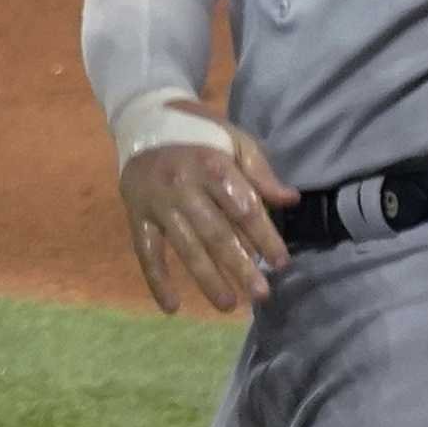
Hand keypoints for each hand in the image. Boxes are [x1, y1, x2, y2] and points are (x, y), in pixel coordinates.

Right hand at [118, 109, 294, 312]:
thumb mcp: (234, 140)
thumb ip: (259, 172)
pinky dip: (157, 280)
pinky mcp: (137, 215)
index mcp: (211, 164)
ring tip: (228, 304)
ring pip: (184, 246)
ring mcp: (157, 202)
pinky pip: (147, 251)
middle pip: (215, 233)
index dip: (264, 236)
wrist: (143, 119)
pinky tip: (172, 307)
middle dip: (240, 266)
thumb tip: (290, 200)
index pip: (243, 207)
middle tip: (261, 295)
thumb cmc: (198, 133)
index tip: (281, 262)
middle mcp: (182, 185)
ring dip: (206, 278)